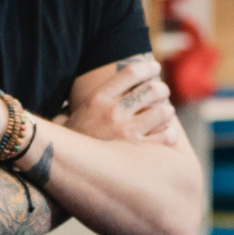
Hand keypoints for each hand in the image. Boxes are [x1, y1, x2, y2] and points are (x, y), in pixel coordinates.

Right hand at [62, 54, 180, 145]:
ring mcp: (127, 133)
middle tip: (161, 94)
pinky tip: (165, 134)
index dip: (148, 67)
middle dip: (161, 90)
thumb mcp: (70, 114)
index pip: (132, 72)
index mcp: (98, 99)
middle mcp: (113, 112)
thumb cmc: (70, 142)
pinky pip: (167, 136)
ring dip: (167, 112)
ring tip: (164, 115)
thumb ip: (86, 100)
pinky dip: (170, 133)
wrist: (63, 167)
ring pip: (164, 112)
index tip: (155, 68)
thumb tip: (92, 94)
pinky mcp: (138, 153)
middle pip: (153, 89)